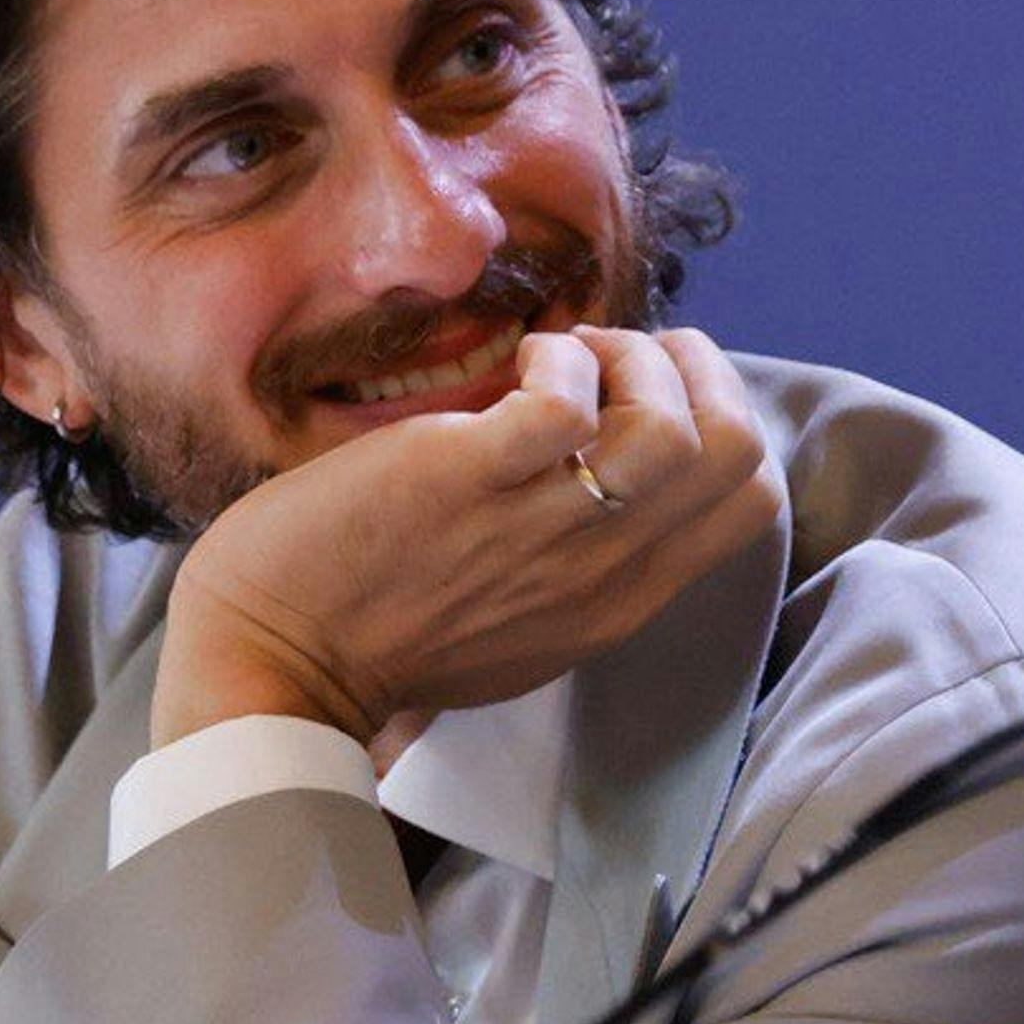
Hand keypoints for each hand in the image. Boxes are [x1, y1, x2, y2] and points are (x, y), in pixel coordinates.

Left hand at [153, 328, 782, 745]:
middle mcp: (597, 570)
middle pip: (739, 456)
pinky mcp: (465, 481)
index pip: (752, 504)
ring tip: (567, 355)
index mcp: (616, 601)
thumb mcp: (515, 618)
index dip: (725, 420)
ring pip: (677, 429)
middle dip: (700, 373)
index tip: (650, 393)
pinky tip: (515, 364)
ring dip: (635, 360)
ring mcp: (537, 528)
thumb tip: (592, 452)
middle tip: (617, 359)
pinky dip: (557, 362)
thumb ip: (572, 559)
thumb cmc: (373, 631)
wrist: (272, 668)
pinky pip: (564, 405)